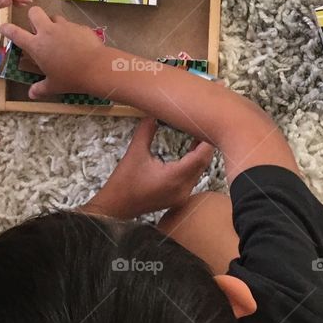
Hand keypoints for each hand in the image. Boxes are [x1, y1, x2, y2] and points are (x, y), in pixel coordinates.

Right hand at [0, 6, 107, 99]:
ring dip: (53, 24)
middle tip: (37, 29)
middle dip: (33, 17)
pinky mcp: (79, 26)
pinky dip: (70, 32)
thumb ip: (40, 88)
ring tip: (59, 38)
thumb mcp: (54, 86)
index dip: (7, 29)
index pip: (15, 33)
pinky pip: (71, 25)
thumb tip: (31, 94)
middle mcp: (48, 31)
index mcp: (37, 46)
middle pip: (34, 12)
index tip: (4, 27)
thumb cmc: (71, 78)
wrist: (96, 68)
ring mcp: (64, 26)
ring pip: (54, 17)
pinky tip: (77, 43)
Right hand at [83, 118, 214, 219]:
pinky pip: (193, 178)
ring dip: (200, 155)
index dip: (206, 140)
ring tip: (197, 137)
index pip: (201, 156)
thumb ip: (146, 131)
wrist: (116, 208)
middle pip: (204, 163)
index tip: (205, 125)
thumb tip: (153, 115)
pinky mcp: (179, 198)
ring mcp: (182, 195)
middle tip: (202, 127)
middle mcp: (183, 188)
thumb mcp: (134, 152)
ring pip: (200, 171)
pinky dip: (193, 165)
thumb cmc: (124, 182)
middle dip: (205, 145)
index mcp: (175, 177)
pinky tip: (189, 154)